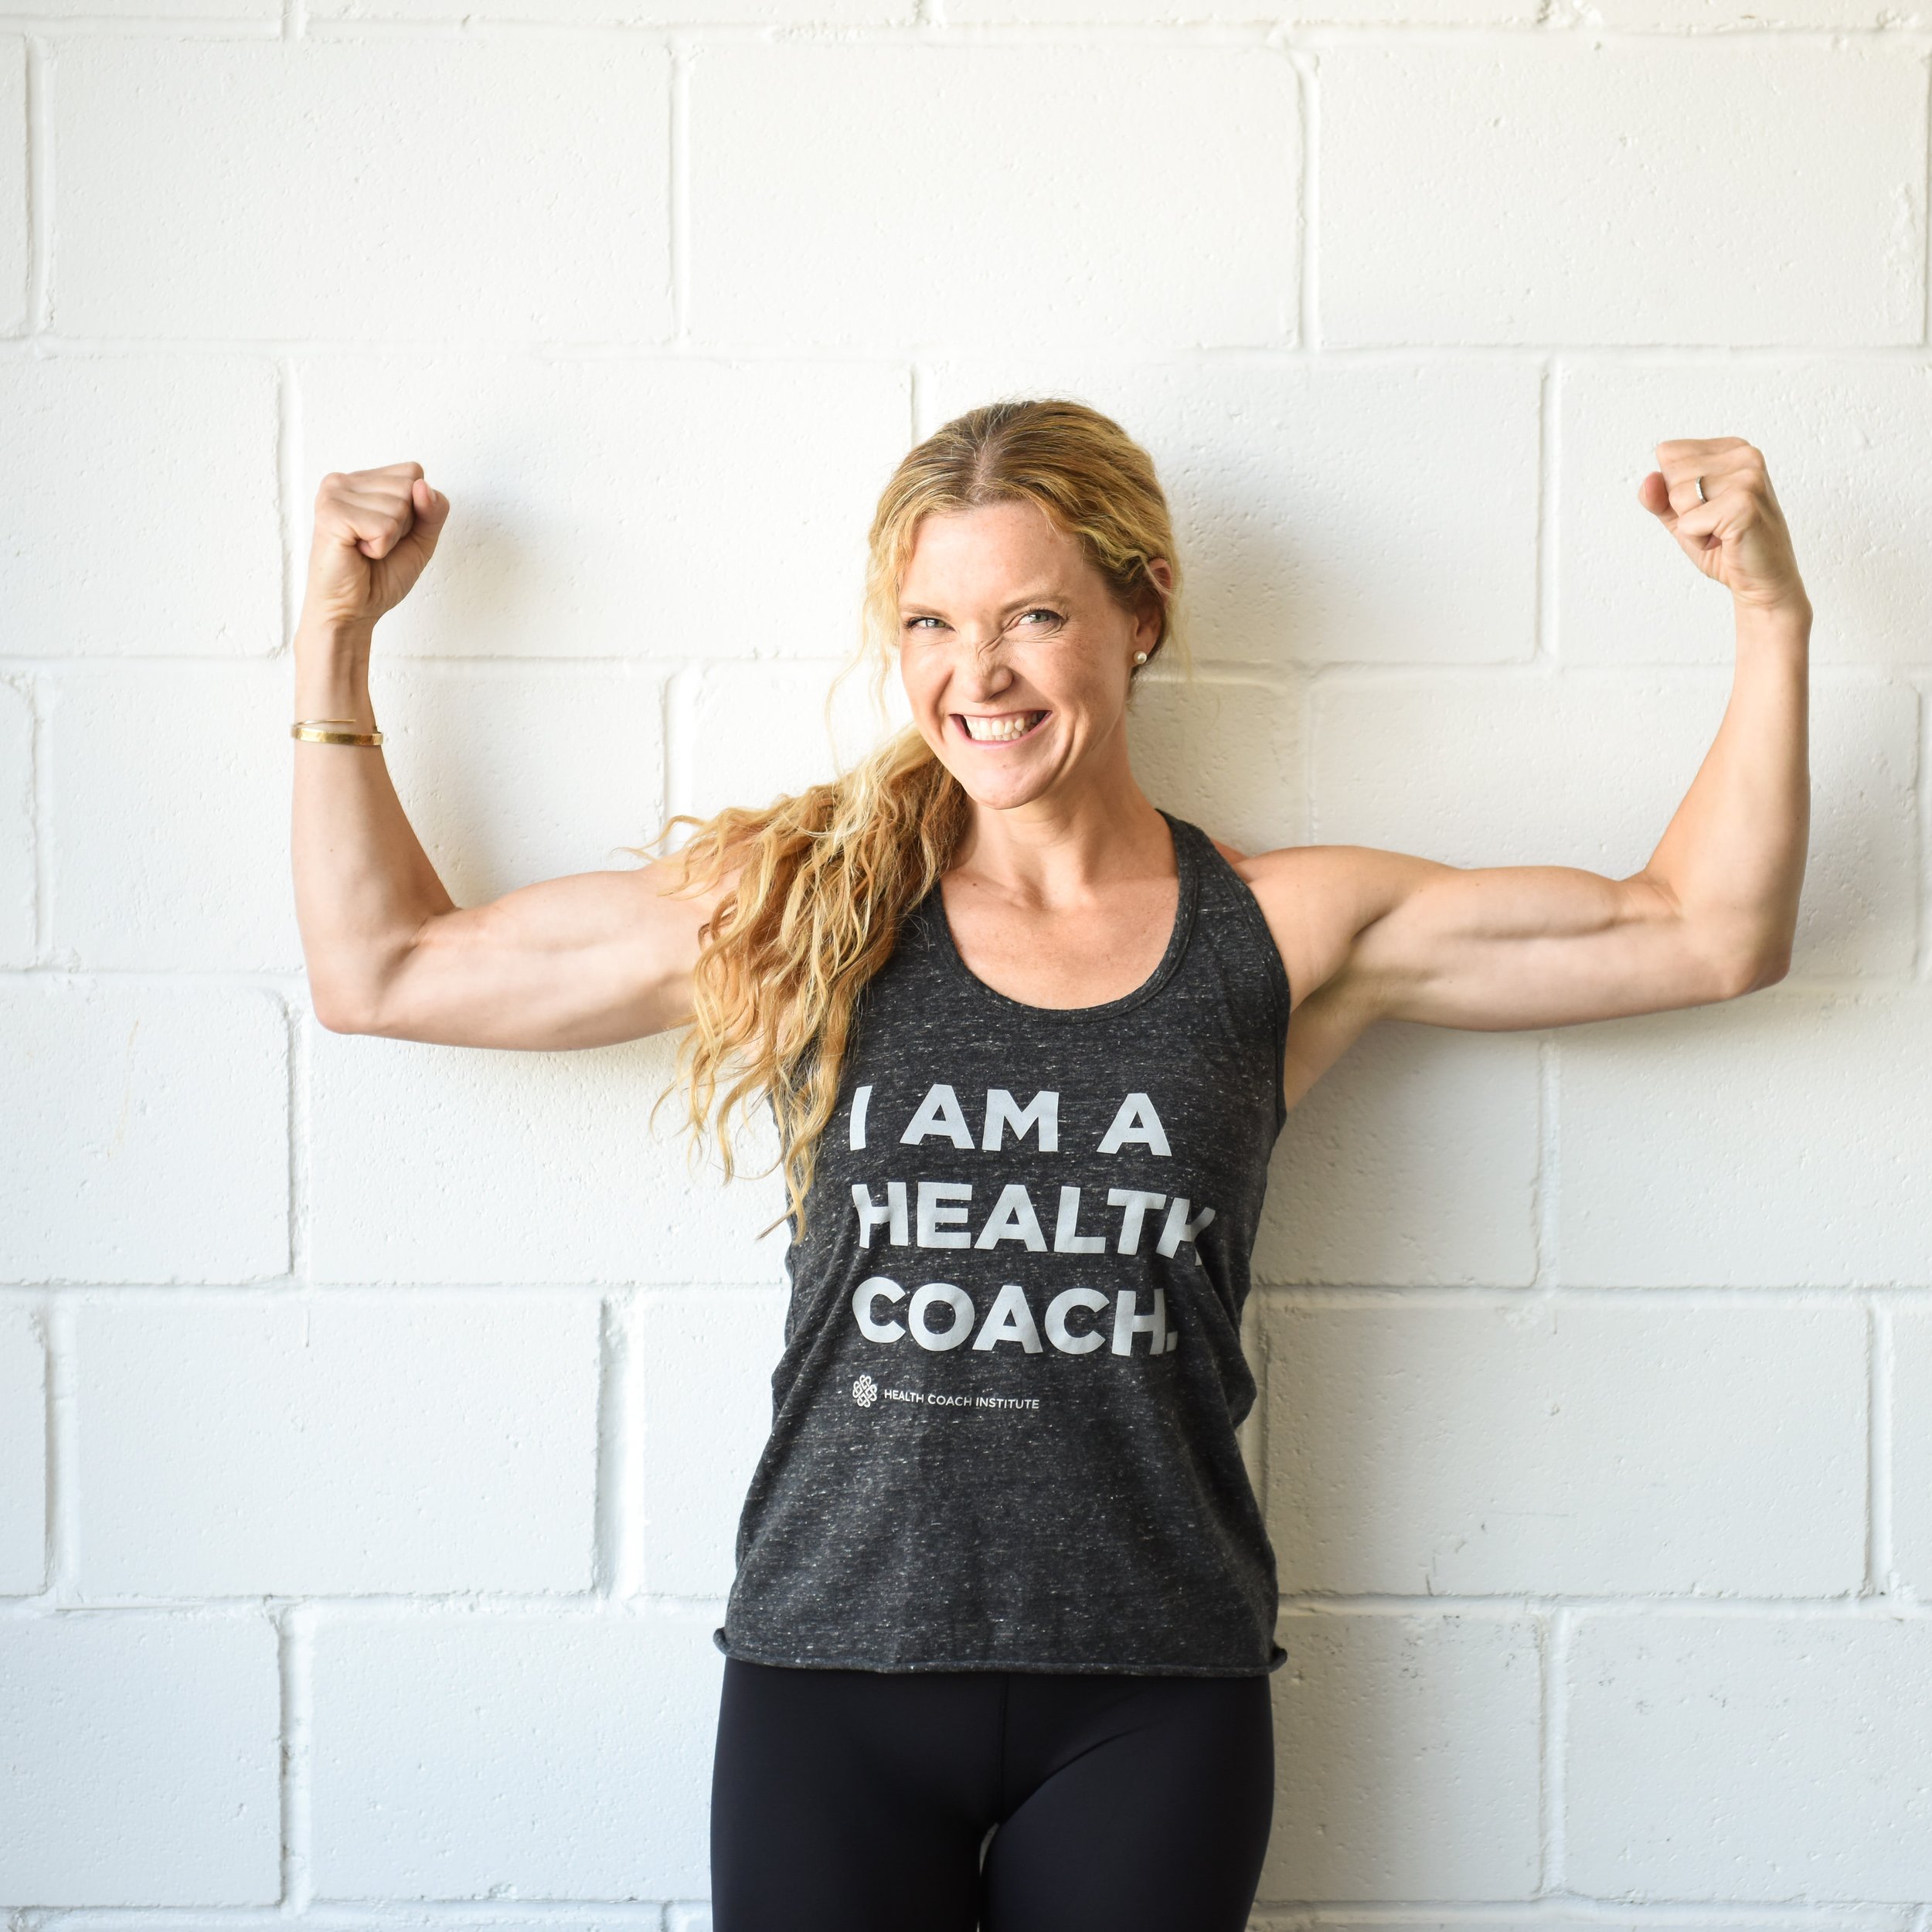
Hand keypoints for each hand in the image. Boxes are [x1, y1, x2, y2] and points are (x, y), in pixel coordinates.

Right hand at [299, 462, 450, 635]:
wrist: (352, 610)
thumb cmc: (380, 575)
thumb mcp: (421, 539)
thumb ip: (433, 510)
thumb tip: (422, 486)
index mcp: (362, 481)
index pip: (413, 472)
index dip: (415, 510)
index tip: (389, 532)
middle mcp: (344, 481)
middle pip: (409, 486)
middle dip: (404, 524)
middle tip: (375, 544)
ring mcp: (334, 494)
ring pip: (399, 505)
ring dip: (391, 538)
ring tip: (366, 549)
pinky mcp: (331, 513)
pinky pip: (384, 526)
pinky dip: (380, 548)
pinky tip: (359, 552)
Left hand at [1638, 438, 1808, 616]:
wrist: (1761, 580)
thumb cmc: (1724, 546)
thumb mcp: (1682, 516)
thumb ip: (1659, 496)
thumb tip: (1648, 479)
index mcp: (1732, 449)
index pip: (1669, 452)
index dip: (1674, 489)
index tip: (1706, 506)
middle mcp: (1744, 455)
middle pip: (1671, 472)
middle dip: (1682, 508)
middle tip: (1714, 524)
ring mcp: (1748, 477)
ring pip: (1678, 496)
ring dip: (1691, 525)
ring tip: (1720, 532)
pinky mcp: (1743, 504)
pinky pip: (1688, 522)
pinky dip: (1697, 539)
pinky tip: (1725, 541)